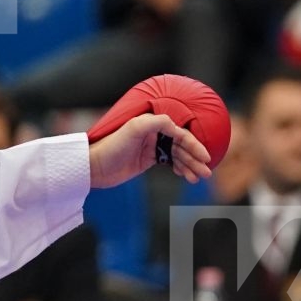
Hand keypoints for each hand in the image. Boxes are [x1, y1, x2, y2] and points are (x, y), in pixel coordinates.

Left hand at [88, 112, 212, 188]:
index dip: (194, 145)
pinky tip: (187, 176)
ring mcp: (152, 147)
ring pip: (178, 156)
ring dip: (191, 166)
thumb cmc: (112, 145)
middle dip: (196, 159)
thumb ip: (157, 122)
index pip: (180, 134)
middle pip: (182, 146)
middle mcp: (154, 133)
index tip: (205, 157)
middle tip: (206, 172)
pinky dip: (181, 169)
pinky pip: (171, 163)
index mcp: (153, 124)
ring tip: (199, 178)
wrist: (95, 166)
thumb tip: (177, 126)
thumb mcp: (134, 129)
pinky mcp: (149, 160)